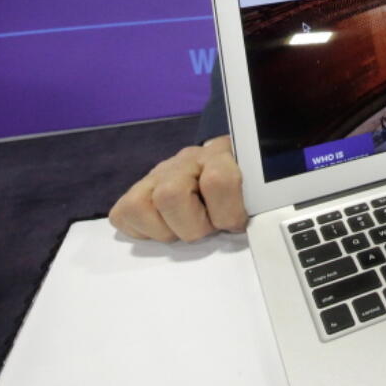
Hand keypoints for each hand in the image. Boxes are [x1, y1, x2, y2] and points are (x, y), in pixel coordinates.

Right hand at [109, 135, 246, 242]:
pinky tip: (164, 226)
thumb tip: (262, 230)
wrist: (222, 162)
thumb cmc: (241, 182)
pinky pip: (123, 214)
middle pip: (171, 195)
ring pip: (141, 205)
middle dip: (192, 225)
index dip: (228, 212)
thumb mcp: (258, 188)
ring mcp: (157, 175)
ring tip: (186, 226)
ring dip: (166, 229)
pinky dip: (141, 229)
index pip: (218, 180)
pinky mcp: (137, 191)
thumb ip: (259, 202)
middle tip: (208, 227)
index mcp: (220, 155)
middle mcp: (184, 161)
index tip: (235, 223)